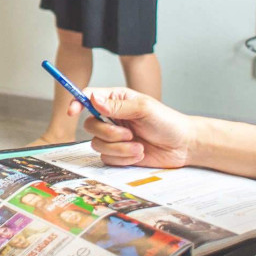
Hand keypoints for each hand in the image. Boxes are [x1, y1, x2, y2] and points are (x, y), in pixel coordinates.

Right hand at [72, 87, 196, 167]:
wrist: (183, 146)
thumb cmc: (168, 122)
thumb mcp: (144, 108)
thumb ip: (117, 106)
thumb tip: (93, 100)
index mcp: (117, 100)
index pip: (88, 97)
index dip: (76, 102)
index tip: (72, 111)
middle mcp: (112, 117)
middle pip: (90, 124)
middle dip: (108, 133)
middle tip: (128, 134)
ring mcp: (114, 136)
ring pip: (97, 144)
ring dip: (119, 148)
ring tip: (138, 146)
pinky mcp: (118, 153)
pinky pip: (107, 158)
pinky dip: (123, 158)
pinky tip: (138, 153)